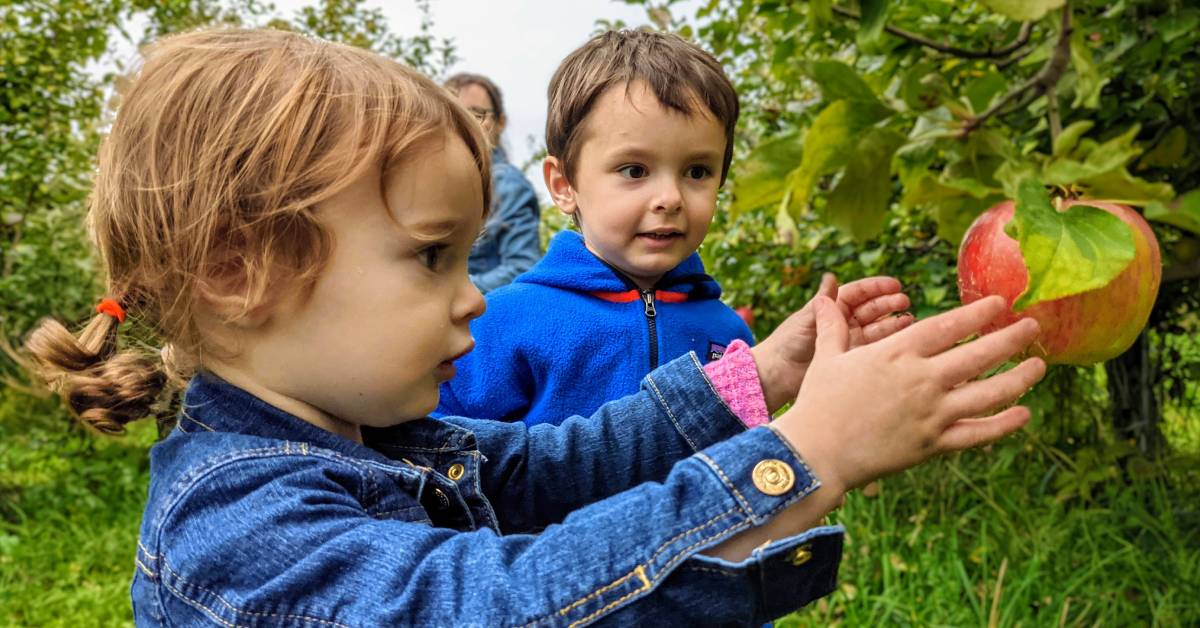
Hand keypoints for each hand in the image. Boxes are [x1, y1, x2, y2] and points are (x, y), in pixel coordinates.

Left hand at [752, 273, 912, 411]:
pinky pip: (874, 347)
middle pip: (871, 309)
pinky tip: (902, 338)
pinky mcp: (851, 358)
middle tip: (904, 301)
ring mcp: (848, 340)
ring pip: (876, 328)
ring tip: (909, 319)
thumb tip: (831, 275)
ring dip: (893, 323)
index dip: (877, 288)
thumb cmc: (787, 342)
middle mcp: (842, 322)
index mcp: (830, 307)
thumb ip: (823, 301)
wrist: (777, 374)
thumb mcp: (807, 318)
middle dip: (889, 304)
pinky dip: (888, 342)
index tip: (895, 285)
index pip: (858, 293)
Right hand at [776, 295, 1045, 493]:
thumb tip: (824, 298)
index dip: (978, 313)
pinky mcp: (934, 443)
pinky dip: (1004, 424)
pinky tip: (1024, 413)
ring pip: (990, 392)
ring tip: (1039, 366)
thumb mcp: (826, 358)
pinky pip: (979, 432)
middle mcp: (921, 379)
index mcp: (897, 353)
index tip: (1000, 304)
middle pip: (980, 354)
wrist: (817, 453)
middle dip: (1012, 338)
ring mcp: (932, 412)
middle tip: (1033, 326)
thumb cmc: (818, 403)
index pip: (948, 325)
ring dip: (1020, 378)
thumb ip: (834, 327)